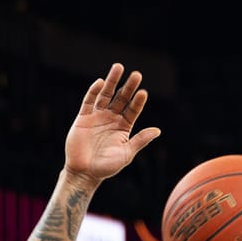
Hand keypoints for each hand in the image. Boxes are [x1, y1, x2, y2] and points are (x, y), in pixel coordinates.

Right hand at [63, 63, 159, 185]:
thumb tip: (158, 130)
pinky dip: (93, 91)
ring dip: (112, 81)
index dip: (138, 101)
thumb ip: (140, 140)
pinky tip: (100, 83)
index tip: (143, 92)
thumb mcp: (127, 153)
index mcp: (123, 127)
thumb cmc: (107, 167)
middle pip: (121, 98)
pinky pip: (89, 101)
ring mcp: (97, 116)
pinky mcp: (83, 118)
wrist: (84, 173)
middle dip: (128, 87)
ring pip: (106, 95)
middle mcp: (111, 119)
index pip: (133, 110)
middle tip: (137, 75)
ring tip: (119, 68)